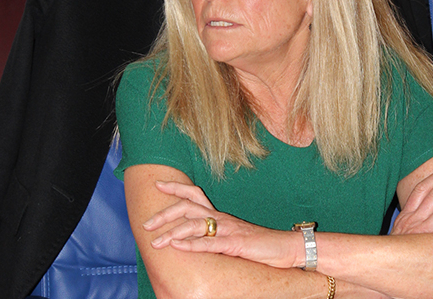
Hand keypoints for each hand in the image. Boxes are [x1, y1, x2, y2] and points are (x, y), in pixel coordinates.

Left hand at [143, 180, 300, 268]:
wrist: (286, 248)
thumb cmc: (260, 245)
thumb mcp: (234, 236)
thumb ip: (216, 235)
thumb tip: (195, 240)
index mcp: (220, 215)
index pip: (194, 194)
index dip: (176, 188)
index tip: (157, 184)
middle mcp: (221, 218)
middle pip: (188, 207)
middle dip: (164, 213)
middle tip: (146, 223)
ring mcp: (228, 229)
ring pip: (194, 224)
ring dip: (172, 232)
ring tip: (155, 241)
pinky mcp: (235, 243)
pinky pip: (209, 243)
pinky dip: (191, 244)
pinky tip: (177, 246)